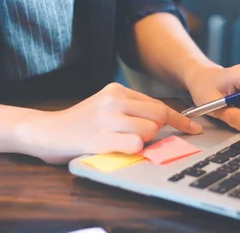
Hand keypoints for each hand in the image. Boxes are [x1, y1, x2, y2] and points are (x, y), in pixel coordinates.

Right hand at [16, 83, 202, 163]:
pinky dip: (134, 150)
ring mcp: (107, 119)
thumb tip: (163, 121)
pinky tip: (118, 148)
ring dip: (144, 141)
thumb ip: (132, 109)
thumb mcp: (106, 106)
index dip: (179, 118)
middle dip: (160, 130)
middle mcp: (113, 100)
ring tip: (123, 142)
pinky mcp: (100, 138)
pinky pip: (134, 145)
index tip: (193, 127)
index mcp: (116, 90)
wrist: (46, 131)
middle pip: (158, 115)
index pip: (157, 104)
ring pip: (149, 130)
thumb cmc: (80, 123)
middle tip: (145, 139)